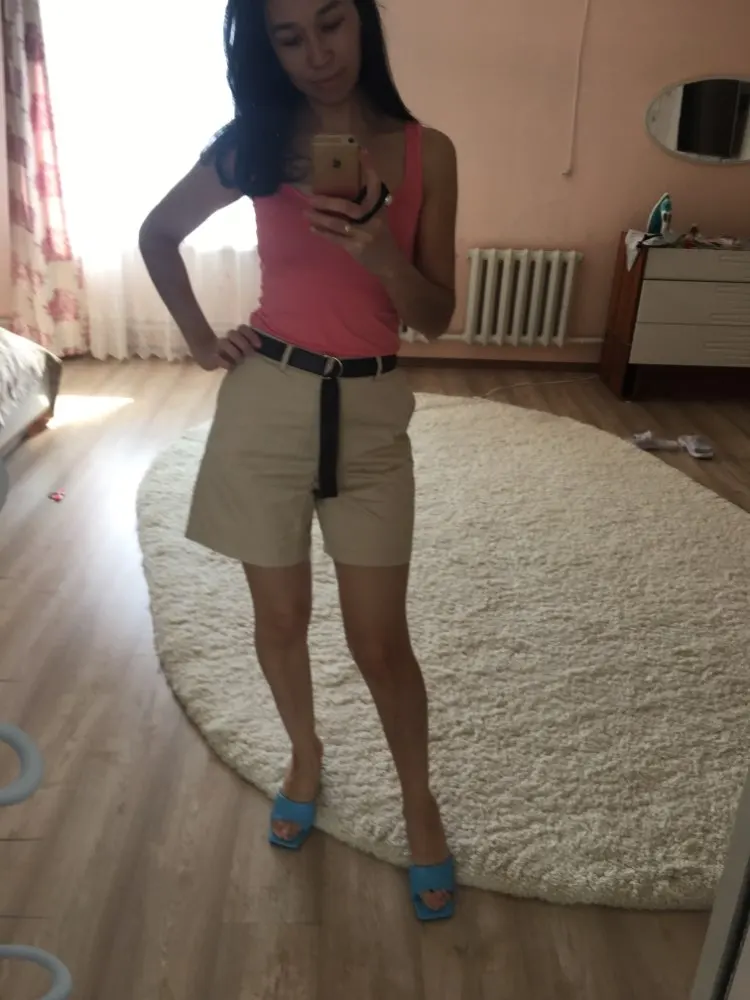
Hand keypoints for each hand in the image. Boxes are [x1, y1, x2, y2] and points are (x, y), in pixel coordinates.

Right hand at [192, 325, 260, 370]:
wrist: (208, 356)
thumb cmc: (231, 355)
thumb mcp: (242, 351)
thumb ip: (249, 348)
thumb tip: (260, 352)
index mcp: (236, 336)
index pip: (243, 329)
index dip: (251, 335)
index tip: (258, 346)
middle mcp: (227, 339)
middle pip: (234, 334)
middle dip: (243, 344)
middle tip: (249, 355)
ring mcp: (218, 347)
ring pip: (224, 342)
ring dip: (234, 352)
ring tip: (239, 361)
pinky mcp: (212, 358)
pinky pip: (218, 358)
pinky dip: (225, 363)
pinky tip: (231, 367)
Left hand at [307, 152, 400, 275]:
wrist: (390, 265)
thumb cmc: (382, 240)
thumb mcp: (379, 219)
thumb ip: (367, 206)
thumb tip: (345, 193)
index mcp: (379, 210)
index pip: (375, 186)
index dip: (369, 169)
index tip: (361, 151)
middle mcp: (373, 220)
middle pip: (347, 206)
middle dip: (327, 202)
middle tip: (311, 197)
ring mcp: (364, 235)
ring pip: (337, 223)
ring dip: (319, 217)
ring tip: (306, 212)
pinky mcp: (356, 248)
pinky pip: (335, 238)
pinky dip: (322, 232)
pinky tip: (312, 227)